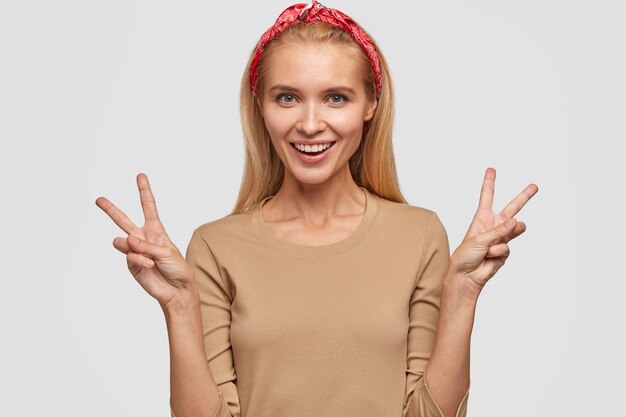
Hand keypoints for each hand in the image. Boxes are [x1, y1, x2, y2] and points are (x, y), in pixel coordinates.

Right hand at [96, 173, 195, 311]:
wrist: (176, 290)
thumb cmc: (178, 268)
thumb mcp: (167, 252)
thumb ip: (146, 245)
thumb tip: (127, 240)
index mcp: (156, 230)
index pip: (148, 207)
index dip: (144, 191)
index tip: (140, 175)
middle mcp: (143, 238)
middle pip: (123, 220)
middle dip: (110, 210)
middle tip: (98, 199)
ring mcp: (135, 251)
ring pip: (121, 240)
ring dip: (132, 246)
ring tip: (148, 257)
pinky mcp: (131, 263)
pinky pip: (128, 256)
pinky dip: (138, 259)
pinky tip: (149, 265)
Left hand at [448, 168, 537, 298]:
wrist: (466, 276)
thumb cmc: (465, 256)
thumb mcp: (478, 239)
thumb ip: (498, 230)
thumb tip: (518, 222)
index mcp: (481, 218)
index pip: (487, 197)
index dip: (489, 183)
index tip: (491, 169)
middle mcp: (493, 225)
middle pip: (512, 208)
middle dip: (524, 196)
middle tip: (535, 186)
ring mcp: (502, 238)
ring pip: (516, 228)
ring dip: (508, 233)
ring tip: (492, 245)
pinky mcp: (506, 250)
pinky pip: (506, 247)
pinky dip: (497, 252)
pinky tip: (489, 257)